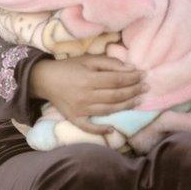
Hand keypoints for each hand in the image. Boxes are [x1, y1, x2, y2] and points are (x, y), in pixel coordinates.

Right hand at [30, 54, 145, 135]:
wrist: (45, 80)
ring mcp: (80, 109)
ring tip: (138, 100)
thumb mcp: (88, 59)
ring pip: (108, 110)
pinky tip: (112, 129)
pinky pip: (88, 127)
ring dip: (126, 106)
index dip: (133, 78)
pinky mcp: (74, 118)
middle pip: (116, 95)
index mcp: (89, 78)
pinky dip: (100, 130)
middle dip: (134, 91)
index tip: (144, 75)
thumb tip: (131, 68)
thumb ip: (110, 63)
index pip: (117, 80)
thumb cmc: (69, 68)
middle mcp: (86, 95)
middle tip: (146, 88)